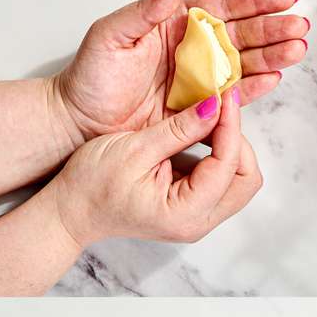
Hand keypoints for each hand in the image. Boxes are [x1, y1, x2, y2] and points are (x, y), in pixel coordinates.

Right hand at [49, 90, 262, 246]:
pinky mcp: (190, 206)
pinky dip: (215, 152)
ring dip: (229, 145)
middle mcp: (197, 222)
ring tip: (209, 115)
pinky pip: (218, 178)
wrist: (70, 211)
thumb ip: (180, 129)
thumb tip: (215, 106)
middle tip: (219, 108)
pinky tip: (199, 130)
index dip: (230, 126)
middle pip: (246, 179)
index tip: (223, 95)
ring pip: (236, 178)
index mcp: (184, 213)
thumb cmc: (91, 185)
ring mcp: (196, 217)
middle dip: (238, 140)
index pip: (228, 165)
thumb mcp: (135, 148)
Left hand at [52, 0, 305, 141]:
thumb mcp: (111, 35)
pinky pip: (231, 96)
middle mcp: (191, 48)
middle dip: (272, 28)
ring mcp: (196, 78)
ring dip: (271, 56)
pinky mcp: (196, 107)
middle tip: (299, 27)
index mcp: (175, 23)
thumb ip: (145, 11)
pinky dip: (252, 88)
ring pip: (242, 62)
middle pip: (241, 33)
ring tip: (297, 50)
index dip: (254, 1)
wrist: (78, 120)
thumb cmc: (90, 76)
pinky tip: (274, 78)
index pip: (222, 6)